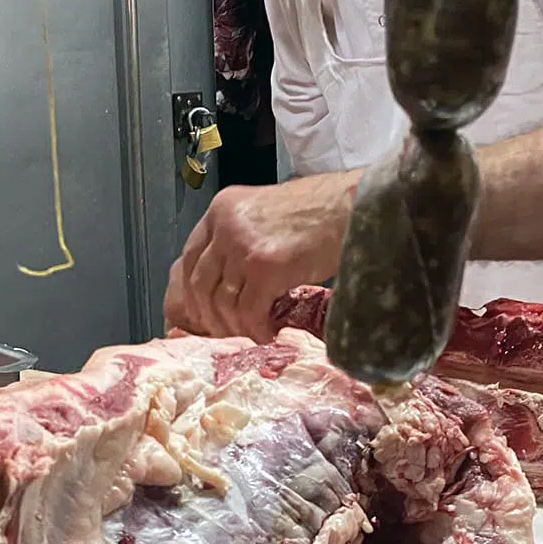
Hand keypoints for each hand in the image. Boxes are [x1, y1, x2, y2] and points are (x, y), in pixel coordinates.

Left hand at [164, 171, 357, 341]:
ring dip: (235, 327)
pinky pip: (249, 311)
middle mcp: (225, 224)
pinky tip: (269, 334)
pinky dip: (256, 329)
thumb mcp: (266, 216)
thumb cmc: (321, 213)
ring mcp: (243, 245)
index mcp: (222, 209)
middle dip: (210, 317)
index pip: (189, 258)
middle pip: (198, 284)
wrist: (354, 207)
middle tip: (227, 334)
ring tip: (253, 336)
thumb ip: (241, 239)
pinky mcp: (265, 267)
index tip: (205, 315)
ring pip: (221, 302)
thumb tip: (230, 283)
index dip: (193, 294)